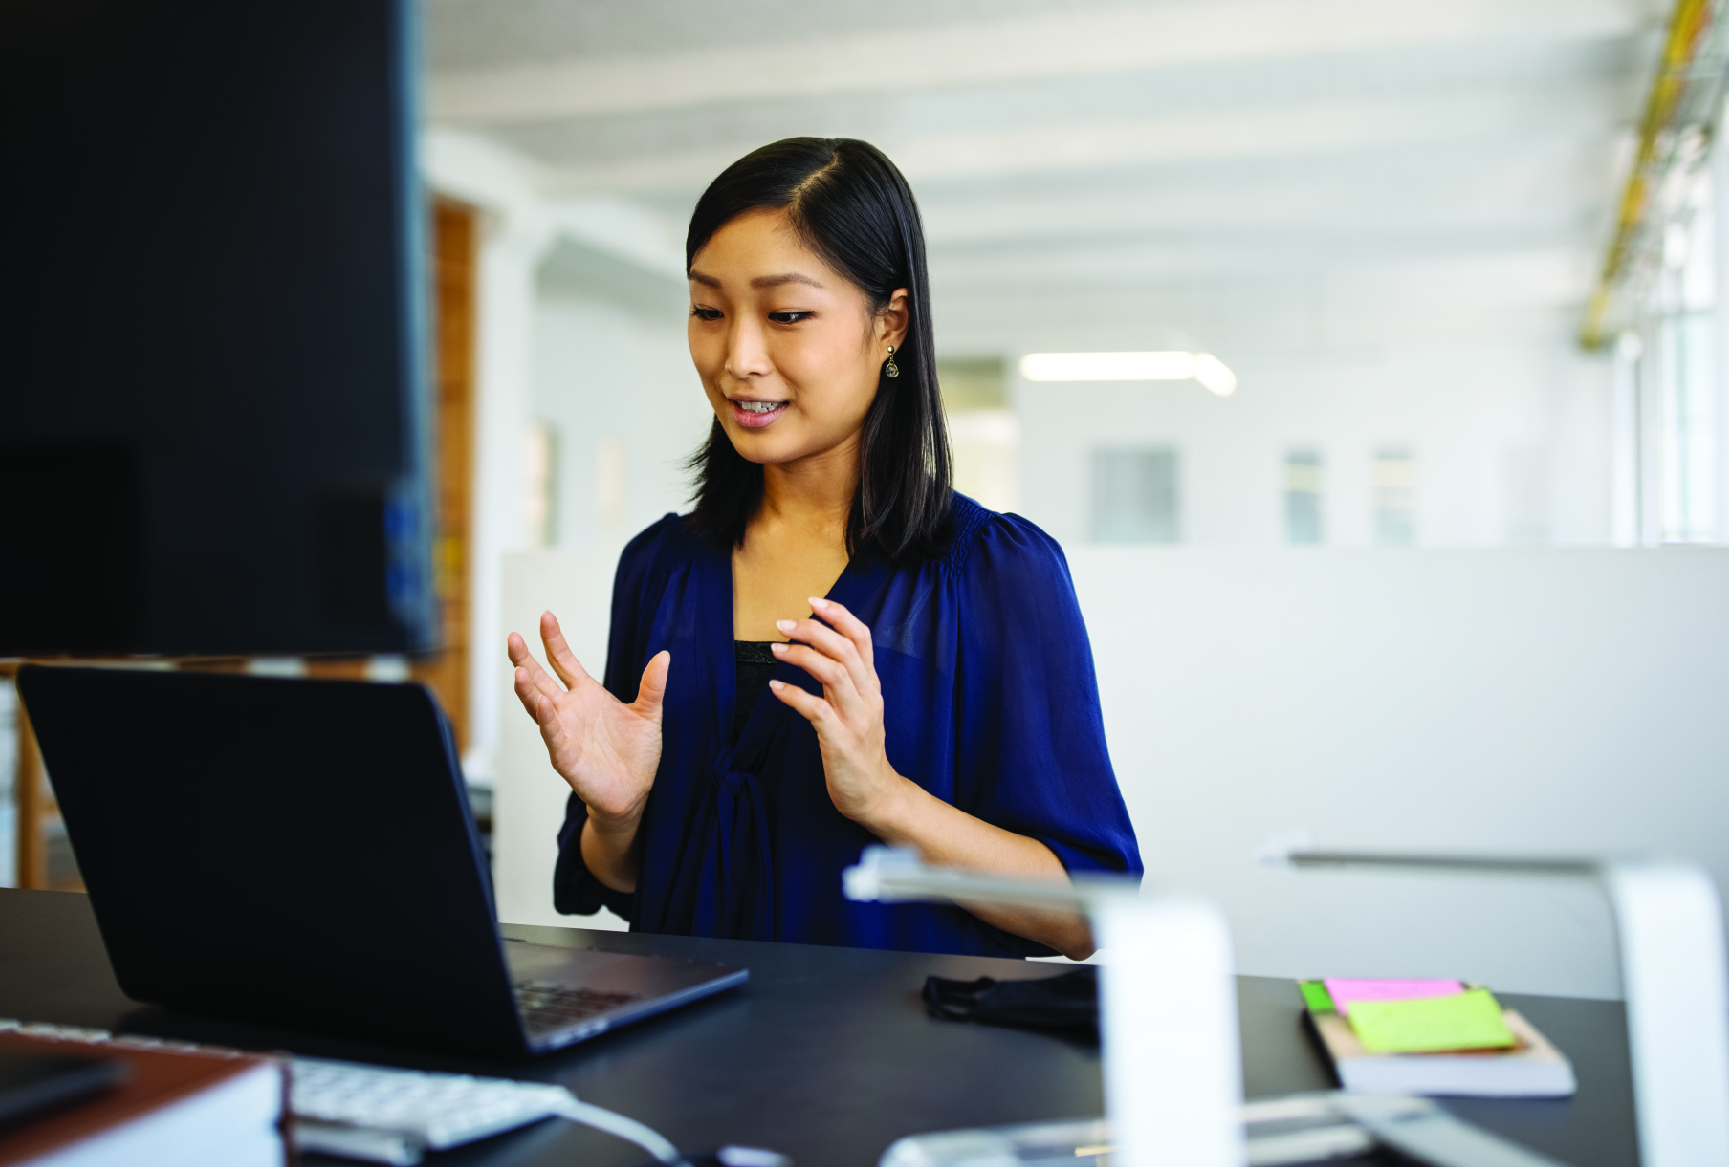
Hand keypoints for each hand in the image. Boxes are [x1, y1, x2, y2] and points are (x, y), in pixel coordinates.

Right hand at [507, 611, 669, 824]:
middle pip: (540, 680)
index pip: (563, 662)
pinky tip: (543, 705)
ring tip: (519, 669)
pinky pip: (552, 735)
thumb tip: (664, 654)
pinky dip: (547, 721)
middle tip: (513, 637)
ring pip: (538, 706)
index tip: (546, 616)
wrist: (635, 792)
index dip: (554, 641)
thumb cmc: (638, 754)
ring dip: (528, 689)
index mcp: (587, 695)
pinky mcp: (565, 756)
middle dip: (525, 660)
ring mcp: (563, 732)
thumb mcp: (649, 714)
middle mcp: (569, 711)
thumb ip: (653, 685)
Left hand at [769, 597, 910, 827]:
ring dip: (802, 656)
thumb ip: (841, 680)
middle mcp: (868, 697)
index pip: (862, 638)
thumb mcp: (857, 707)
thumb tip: (816, 648)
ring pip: (834, 673)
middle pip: (845, 649)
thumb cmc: (860, 749)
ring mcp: (857, 719)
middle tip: (783, 624)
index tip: (813, 601)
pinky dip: (794, 695)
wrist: (876, 794)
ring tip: (776, 649)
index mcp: (871, 686)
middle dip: (813, 630)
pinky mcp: (841, 741)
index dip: (839, 615)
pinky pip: (817, 710)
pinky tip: (775, 688)